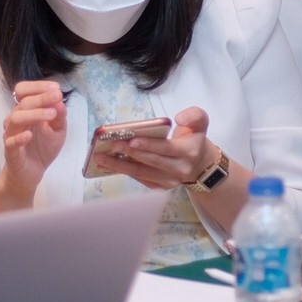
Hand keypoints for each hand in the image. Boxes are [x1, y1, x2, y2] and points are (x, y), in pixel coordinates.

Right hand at [0, 81, 68, 199]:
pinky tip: (29, 135)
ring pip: (16, 118)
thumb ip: (60, 116)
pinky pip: (11, 142)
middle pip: (23, 102)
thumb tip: (60, 101)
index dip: (38, 86)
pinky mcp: (10, 151)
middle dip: (41, 97)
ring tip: (51, 114)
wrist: (32, 173)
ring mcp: (11, 134)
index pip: (24, 91)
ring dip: (34, 114)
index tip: (56, 88)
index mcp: (27, 111)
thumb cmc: (43, 148)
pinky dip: (19, 137)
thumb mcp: (58, 130)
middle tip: (57, 96)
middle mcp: (17, 119)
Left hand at [98, 106, 213, 189]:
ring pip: (141, 173)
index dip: (149, 145)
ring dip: (119, 165)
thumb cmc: (194, 139)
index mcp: (188, 152)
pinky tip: (108, 164)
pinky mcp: (160, 187)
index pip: (166, 149)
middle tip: (112, 144)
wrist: (200, 164)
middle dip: (130, 154)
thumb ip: (194, 114)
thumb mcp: (200, 122)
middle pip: (151, 162)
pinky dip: (123, 171)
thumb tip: (178, 118)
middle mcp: (179, 169)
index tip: (131, 140)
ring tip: (100, 157)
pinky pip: (139, 178)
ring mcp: (169, 181)